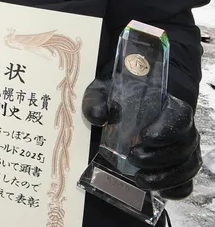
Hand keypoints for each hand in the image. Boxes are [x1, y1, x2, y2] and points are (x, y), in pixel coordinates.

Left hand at [82, 78, 202, 197]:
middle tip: (134, 158)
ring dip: (166, 177)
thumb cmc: (115, 101)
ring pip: (188, 166)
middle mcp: (183, 129)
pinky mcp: (181, 169)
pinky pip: (186, 184)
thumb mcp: (101, 94)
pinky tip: (157, 190)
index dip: (167, 129)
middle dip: (160, 157)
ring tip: (140, 179)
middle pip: (185, 145)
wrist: (120, 111)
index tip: (145, 137)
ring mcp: (185, 150)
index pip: (180, 116)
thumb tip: (98, 117)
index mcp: (168, 106)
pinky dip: (175, 190)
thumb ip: (96, 101)